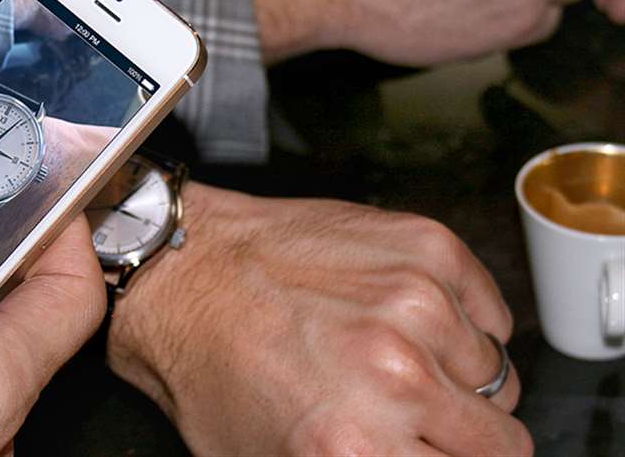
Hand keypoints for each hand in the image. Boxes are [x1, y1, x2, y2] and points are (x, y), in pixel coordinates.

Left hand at [107, 182, 531, 455]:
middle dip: (461, 436)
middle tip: (413, 416)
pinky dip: (460, 322)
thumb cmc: (209, 366)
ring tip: (390, 356)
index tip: (430, 451)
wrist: (180, 272)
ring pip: (494, 373)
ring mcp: (416, 301)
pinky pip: (491, 311)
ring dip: (453, 374)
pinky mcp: (425, 246)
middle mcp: (395, 375)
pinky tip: (404, 318)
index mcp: (356, 448)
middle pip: (501, 439)